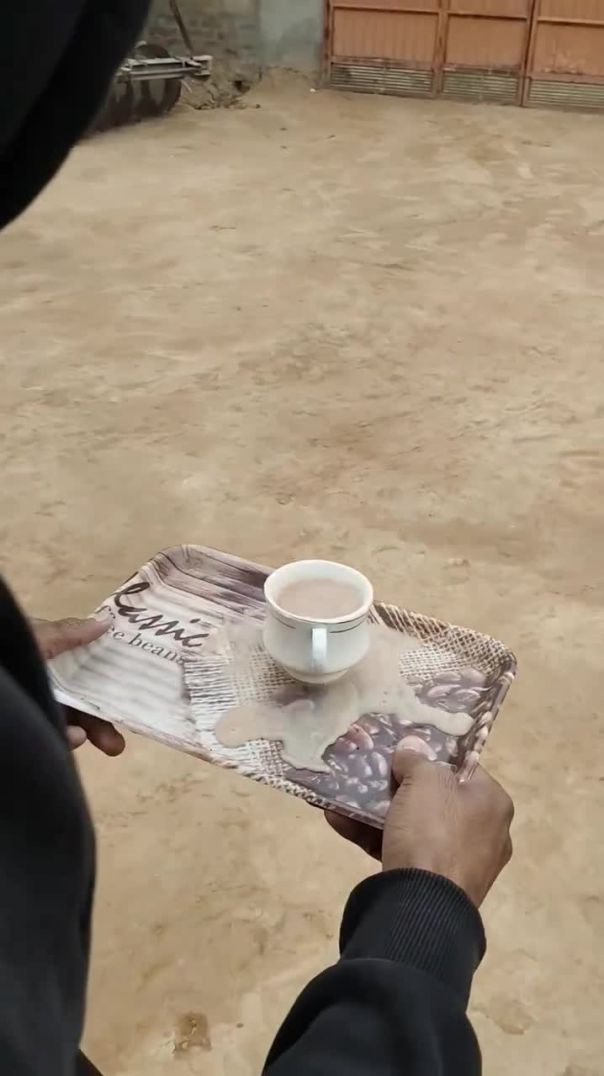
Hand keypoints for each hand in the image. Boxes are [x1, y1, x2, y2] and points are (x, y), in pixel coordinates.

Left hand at [32, 615, 124, 755]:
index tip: (132, 692)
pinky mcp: (25, 724)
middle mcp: (42, 682)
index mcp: (46, 657)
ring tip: (98, 741)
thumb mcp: (38, 639)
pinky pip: (49, 734)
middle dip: (101, 723)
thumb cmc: (8, 654)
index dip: (108, 680)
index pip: (83, 669)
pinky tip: (70, 738)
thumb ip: (70, 634)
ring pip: (68, 723)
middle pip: (79, 703)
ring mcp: (32, 704)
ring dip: (87, 733)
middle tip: (118, 744)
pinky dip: (63, 738)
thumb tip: (107, 620)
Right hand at [326, 746, 512, 906]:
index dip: (431, 756)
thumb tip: (411, 749)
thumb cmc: (433, 831)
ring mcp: (459, 863)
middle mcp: (484, 833)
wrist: (422, 904)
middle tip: (371, 774)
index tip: (401, 752)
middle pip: (436, 799)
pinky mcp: (434, 886)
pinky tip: (339, 822)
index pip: (462, 769)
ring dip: (377, 812)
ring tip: (343, 796)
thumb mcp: (424, 780)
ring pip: (414, 827)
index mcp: (493, 803)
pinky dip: (374, 837)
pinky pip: (402, 851)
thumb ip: (416, 759)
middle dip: (398, 787)